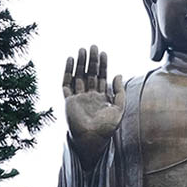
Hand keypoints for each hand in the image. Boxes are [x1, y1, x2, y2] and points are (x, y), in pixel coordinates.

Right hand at [63, 45, 123, 167]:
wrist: (93, 140)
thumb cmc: (107, 128)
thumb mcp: (119, 109)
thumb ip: (119, 92)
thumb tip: (118, 74)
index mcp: (101, 98)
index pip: (101, 77)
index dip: (103, 65)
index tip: (104, 53)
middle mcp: (89, 96)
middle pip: (90, 74)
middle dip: (92, 60)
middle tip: (93, 46)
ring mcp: (78, 98)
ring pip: (78, 76)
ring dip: (80, 63)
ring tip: (82, 50)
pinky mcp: (68, 101)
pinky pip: (66, 84)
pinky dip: (67, 72)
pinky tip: (70, 60)